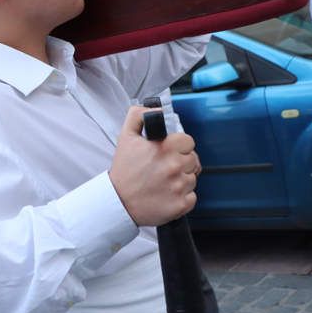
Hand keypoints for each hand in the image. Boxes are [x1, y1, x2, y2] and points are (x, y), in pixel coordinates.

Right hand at [109, 106, 199, 225]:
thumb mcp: (125, 137)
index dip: (179, 145)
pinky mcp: (182, 204)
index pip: (188, 141)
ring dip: (181, 180)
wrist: (118, 202)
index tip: (170, 150)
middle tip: (164, 167)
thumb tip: (154, 108)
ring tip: (162, 181)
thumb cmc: (124, 172)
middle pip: (193, 159)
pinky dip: (182, 197)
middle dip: (181, 162)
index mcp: (165, 148)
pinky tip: (166, 194)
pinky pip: (192, 196)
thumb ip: (138, 116)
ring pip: (192, 178)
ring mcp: (179, 186)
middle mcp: (174, 166)